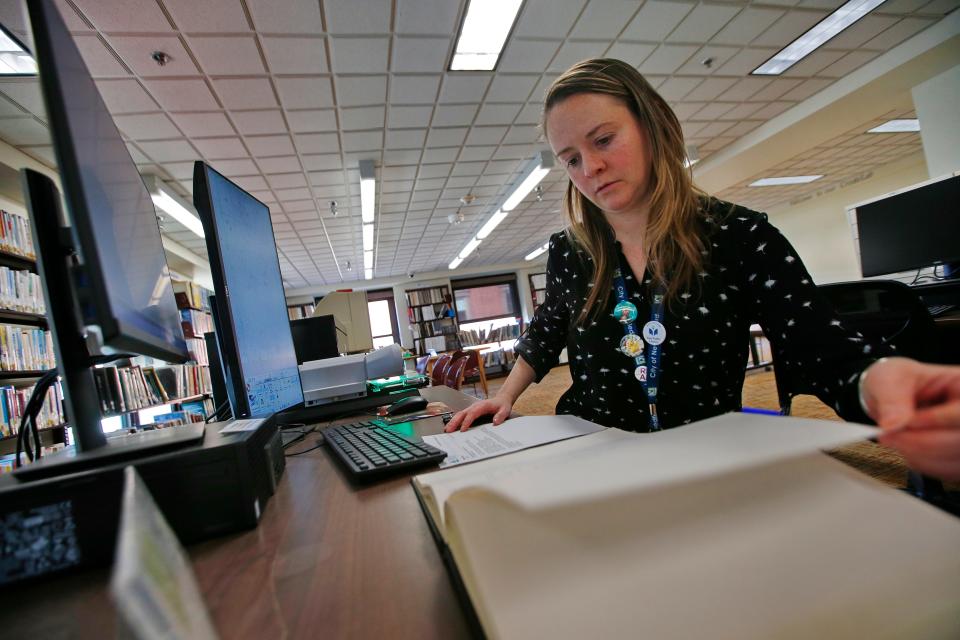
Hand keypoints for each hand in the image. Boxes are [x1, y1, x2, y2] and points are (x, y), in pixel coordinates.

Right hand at [443, 395, 511, 431]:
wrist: (501, 400)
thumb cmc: (502, 405)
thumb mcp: (505, 410)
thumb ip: (500, 416)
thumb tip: (495, 422)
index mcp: (482, 406)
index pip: (472, 413)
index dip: (467, 421)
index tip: (463, 429)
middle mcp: (474, 406)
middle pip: (462, 413)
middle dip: (454, 422)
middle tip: (449, 430)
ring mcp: (471, 409)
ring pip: (459, 414)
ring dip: (452, 422)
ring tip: (447, 430)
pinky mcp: (470, 412)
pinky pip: (461, 416)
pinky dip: (455, 422)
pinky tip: (451, 428)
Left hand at [860, 357, 959, 480]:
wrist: (891, 396)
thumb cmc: (896, 381)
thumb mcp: (888, 378)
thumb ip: (891, 398)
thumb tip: (893, 423)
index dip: (936, 420)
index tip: (905, 422)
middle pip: (959, 441)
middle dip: (919, 442)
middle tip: (888, 435)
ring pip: (954, 460)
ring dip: (917, 455)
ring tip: (894, 438)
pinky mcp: (958, 457)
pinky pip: (947, 471)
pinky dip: (921, 463)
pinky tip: (905, 448)